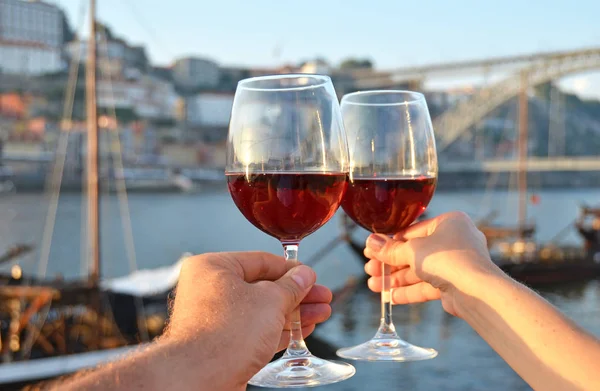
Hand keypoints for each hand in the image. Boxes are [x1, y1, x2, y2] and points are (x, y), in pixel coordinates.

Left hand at [166, 252, 331, 388]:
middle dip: (297, 294)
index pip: (260, 260)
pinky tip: (302, 330)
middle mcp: (210, 290)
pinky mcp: (222, 344)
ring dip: (293, 313)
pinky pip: (255, 331)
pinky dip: (279, 330)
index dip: (291, 269)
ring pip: (262, 311)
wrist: (200, 379)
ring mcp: (215, 319)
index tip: (311, 276)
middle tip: (322, 297)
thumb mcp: (269, 301)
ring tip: (320, 314)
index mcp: (213, 268)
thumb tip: (304, 275)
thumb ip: (291, 286)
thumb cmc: (225, 334)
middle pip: (263, 287)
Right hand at [364, 211, 504, 316]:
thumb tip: (370, 243)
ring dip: (396, 279)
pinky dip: (410, 291)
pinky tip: (390, 298)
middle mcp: (455, 241)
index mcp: (449, 222)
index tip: (372, 251)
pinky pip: (428, 286)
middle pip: (415, 253)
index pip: (413, 231)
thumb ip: (390, 249)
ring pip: (420, 271)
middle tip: (370, 270)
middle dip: (390, 264)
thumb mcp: (413, 251)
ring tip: (374, 286)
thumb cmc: (448, 260)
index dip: (390, 242)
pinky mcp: (456, 285)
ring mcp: (456, 265)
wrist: (478, 292)